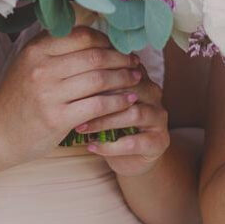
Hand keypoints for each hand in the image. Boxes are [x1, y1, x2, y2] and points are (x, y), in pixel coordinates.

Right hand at [0, 26, 142, 161]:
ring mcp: (48, 94)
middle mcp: (41, 68)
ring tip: (136, 78)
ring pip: (99, 79)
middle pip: (95, 56)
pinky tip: (128, 100)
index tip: (120, 47)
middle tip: (136, 62)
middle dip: (121, 59)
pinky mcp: (57, 118)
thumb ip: (55, 49)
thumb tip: (95, 36)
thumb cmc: (18, 98)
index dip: (106, 41)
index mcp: (36, 49)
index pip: (81, 36)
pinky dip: (117, 102)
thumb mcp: (29, 64)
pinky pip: (97, 105)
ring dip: (124, 78)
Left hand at [77, 61, 170, 176]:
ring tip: (81, 127)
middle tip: (73, 104)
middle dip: (100, 96)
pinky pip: (134, 142)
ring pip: (134, 114)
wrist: (132, 156)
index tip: (72, 82)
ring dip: (104, 121)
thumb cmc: (112, 122)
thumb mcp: (103, 100)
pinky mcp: (159, 141)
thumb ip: (94, 83)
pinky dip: (110, 146)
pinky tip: (91, 146)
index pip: (121, 68)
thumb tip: (66, 67)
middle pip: (130, 88)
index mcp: (140, 77)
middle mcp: (154, 93)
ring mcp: (159, 117)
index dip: (98, 74)